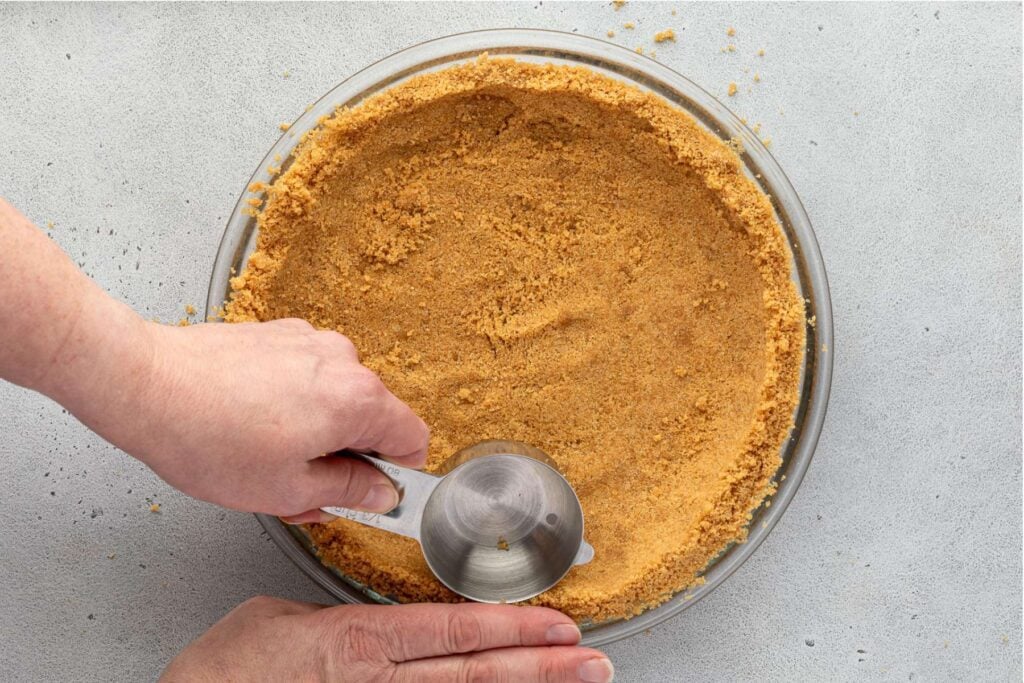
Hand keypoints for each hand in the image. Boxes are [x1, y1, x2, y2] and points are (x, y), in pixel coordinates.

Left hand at [119, 318, 429, 519]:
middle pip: (373, 418)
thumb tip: (382, 493)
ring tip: (265, 457)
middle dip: (346, 456)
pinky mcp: (279, 333)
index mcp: (358, 399)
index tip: (371, 492)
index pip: (414, 437)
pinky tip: (250, 424)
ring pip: (336, 398)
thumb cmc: (209, 439)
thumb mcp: (288, 490)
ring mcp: (310, 341)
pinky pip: (306, 376)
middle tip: (300, 487)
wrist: (147, 385)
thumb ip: (349, 492)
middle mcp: (343, 360)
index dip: (398, 473)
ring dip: (316, 431)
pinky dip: (292, 404)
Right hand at [161, 597, 613, 682]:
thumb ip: (337, 615)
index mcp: (357, 644)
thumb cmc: (224, 674)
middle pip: (475, 675)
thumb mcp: (279, 617)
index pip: (454, 633)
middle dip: (542, 667)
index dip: (513, 630)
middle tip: (593, 659)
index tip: (557, 624)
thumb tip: (366, 619)